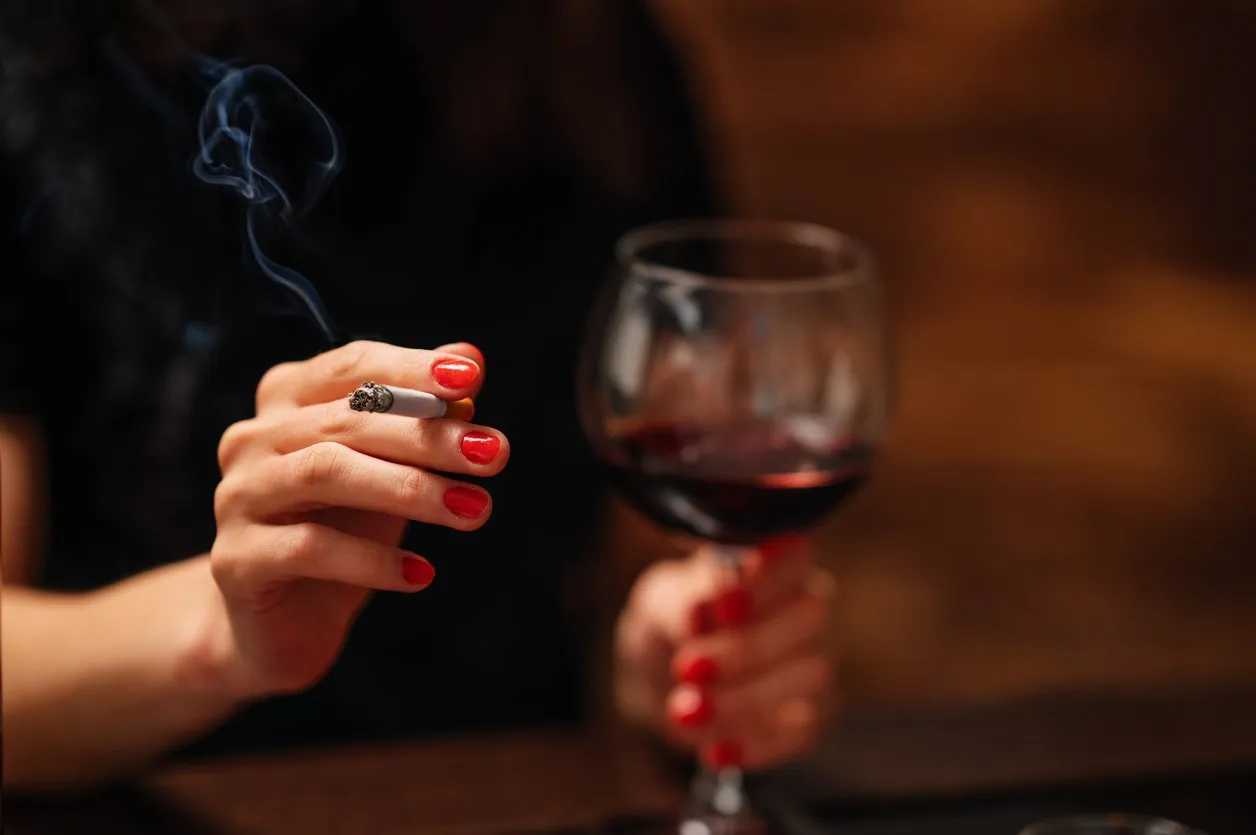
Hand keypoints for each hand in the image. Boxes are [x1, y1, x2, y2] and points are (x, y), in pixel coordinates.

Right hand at [201, 340, 508, 698]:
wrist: (284, 621)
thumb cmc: (345, 528)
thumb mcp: (394, 468)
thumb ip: (425, 415)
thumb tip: (471, 359)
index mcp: (287, 399)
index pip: (352, 366)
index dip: (412, 369)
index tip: (472, 376)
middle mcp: (252, 438)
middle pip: (347, 419)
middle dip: (429, 435)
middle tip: (495, 453)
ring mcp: (238, 496)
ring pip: (327, 472)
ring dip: (410, 489)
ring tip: (476, 510)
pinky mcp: (237, 559)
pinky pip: (311, 548)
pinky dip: (374, 560)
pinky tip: (421, 573)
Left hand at [614, 535, 835, 770]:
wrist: (663, 677)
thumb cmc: (671, 622)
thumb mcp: (660, 602)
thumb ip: (680, 602)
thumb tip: (701, 611)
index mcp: (774, 562)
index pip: (795, 553)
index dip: (767, 578)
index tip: (724, 606)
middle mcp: (807, 607)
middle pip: (808, 618)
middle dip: (746, 647)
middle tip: (688, 667)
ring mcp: (816, 661)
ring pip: (811, 676)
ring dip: (745, 698)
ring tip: (686, 710)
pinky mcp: (812, 714)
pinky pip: (802, 731)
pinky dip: (757, 743)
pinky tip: (715, 749)